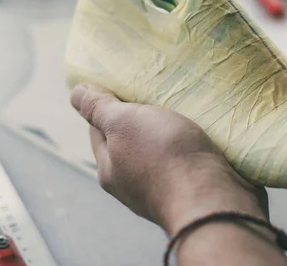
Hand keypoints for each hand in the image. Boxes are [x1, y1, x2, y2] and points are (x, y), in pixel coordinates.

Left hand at [70, 84, 267, 234]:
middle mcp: (131, 186)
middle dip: (140, 123)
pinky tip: (199, 142)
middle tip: (157, 99)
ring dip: (167, 138)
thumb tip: (75, 93)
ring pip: (158, 156)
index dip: (108, 107)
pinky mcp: (190, 193)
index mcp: (109, 169)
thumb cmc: (165, 157)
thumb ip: (100, 108)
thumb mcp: (126, 122)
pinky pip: (183, 166)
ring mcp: (161, 192)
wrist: (211, 198)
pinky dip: (187, 152)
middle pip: (130, 144)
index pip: (98, 131)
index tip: (125, 88)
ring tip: (182, 117)